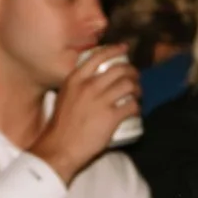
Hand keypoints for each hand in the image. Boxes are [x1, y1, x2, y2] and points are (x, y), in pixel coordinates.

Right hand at [29, 44, 139, 183]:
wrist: (60, 148)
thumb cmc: (60, 126)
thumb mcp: (64, 97)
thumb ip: (78, 86)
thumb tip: (93, 80)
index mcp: (75, 79)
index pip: (98, 56)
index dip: (114, 50)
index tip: (124, 49)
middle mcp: (89, 86)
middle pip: (119, 69)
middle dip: (131, 71)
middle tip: (135, 77)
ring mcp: (101, 101)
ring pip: (129, 85)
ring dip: (138, 88)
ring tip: (138, 93)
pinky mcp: (111, 117)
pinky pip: (132, 105)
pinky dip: (137, 107)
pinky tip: (136, 110)